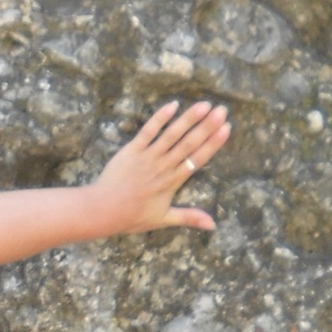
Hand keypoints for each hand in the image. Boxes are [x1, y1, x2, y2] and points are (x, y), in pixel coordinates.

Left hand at [88, 100, 231, 236]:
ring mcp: (148, 156)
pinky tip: (172, 105)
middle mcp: (164, 166)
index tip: (227, 128)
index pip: (198, 158)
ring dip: (189, 119)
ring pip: (172, 134)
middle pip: (189, 143)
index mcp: (173, 181)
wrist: (103, 211)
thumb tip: (213, 226)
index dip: (213, 143)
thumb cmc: (132, 216)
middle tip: (223, 110)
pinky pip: (148, 131)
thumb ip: (189, 217)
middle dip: (207, 126)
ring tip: (204, 105)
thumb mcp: (163, 219)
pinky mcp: (132, 150)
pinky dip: (159, 118)